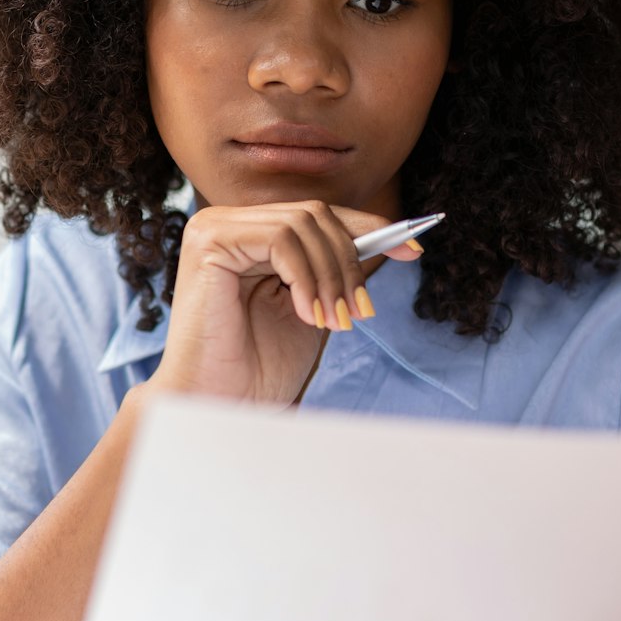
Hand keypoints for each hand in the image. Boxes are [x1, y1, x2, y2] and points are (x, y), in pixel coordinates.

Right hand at [146, 200, 419, 405]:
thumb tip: (389, 240)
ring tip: (334, 322)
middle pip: (315, 214)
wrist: (222, 406)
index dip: (368, 228)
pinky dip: (306, 277)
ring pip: (303, 223)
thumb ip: (336, 272)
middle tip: (361, 311)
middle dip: (351, 262)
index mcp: (252, 237)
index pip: (318, 216)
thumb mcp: (315, 309)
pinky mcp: (208, 240)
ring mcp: (214, 227)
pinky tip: (309, 315)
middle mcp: (230, 224)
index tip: (412, 250)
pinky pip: (280, 238)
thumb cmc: (260, 368)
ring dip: (331, 275)